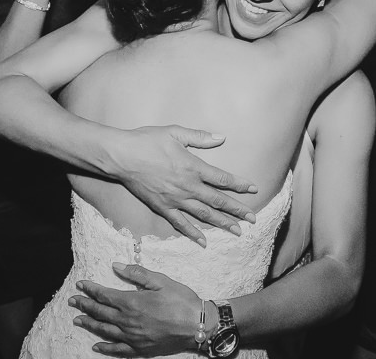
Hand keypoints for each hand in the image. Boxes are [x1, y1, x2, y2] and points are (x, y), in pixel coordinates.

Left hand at [70, 264, 202, 356]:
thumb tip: (116, 266)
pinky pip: (118, 350)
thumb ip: (136, 274)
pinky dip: (105, 348)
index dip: (91, 289)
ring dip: (90, 324)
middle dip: (85, 305)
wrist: (198, 325)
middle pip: (100, 313)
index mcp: (132, 302)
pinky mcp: (140, 349)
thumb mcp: (160, 280)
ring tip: (78, 320)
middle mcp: (128, 321)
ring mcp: (133, 337)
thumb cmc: (181, 300)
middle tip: (73, 301)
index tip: (80, 285)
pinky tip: (97, 346)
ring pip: (105, 331)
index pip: (104, 295)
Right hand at [113, 126, 257, 245]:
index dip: (239, 184)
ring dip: (222, 223)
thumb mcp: (175, 132)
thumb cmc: (147, 141)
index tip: (253, 189)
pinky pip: (181, 223)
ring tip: (237, 232)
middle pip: (218, 200)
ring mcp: (175, 199)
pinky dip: (193, 233)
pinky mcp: (162, 207)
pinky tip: (204, 241)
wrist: (122, 156)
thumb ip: (200, 137)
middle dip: (237, 210)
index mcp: (193, 167)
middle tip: (252, 219)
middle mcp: (188, 186)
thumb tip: (222, 137)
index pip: (222, 179)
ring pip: (204, 214)